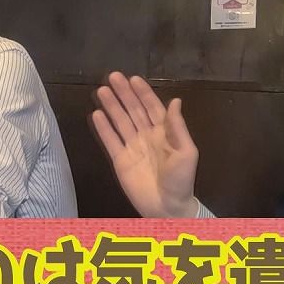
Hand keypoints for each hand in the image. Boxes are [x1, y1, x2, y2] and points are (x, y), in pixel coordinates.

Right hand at [91, 72, 198, 217]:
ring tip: (101, 90)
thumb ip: (178, 127)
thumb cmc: (181, 179)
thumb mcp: (187, 152)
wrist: (168, 207)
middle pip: (133, 110)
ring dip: (112, 106)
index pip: (152, 107)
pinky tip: (96, 114)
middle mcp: (147, 136)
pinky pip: (110, 141)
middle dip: (124, 93)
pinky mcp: (120, 160)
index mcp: (165, 132)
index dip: (143, 93)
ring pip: (120, 121)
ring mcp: (133, 147)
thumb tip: (175, 101)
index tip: (133, 78)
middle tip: (112, 76)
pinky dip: (103, 128)